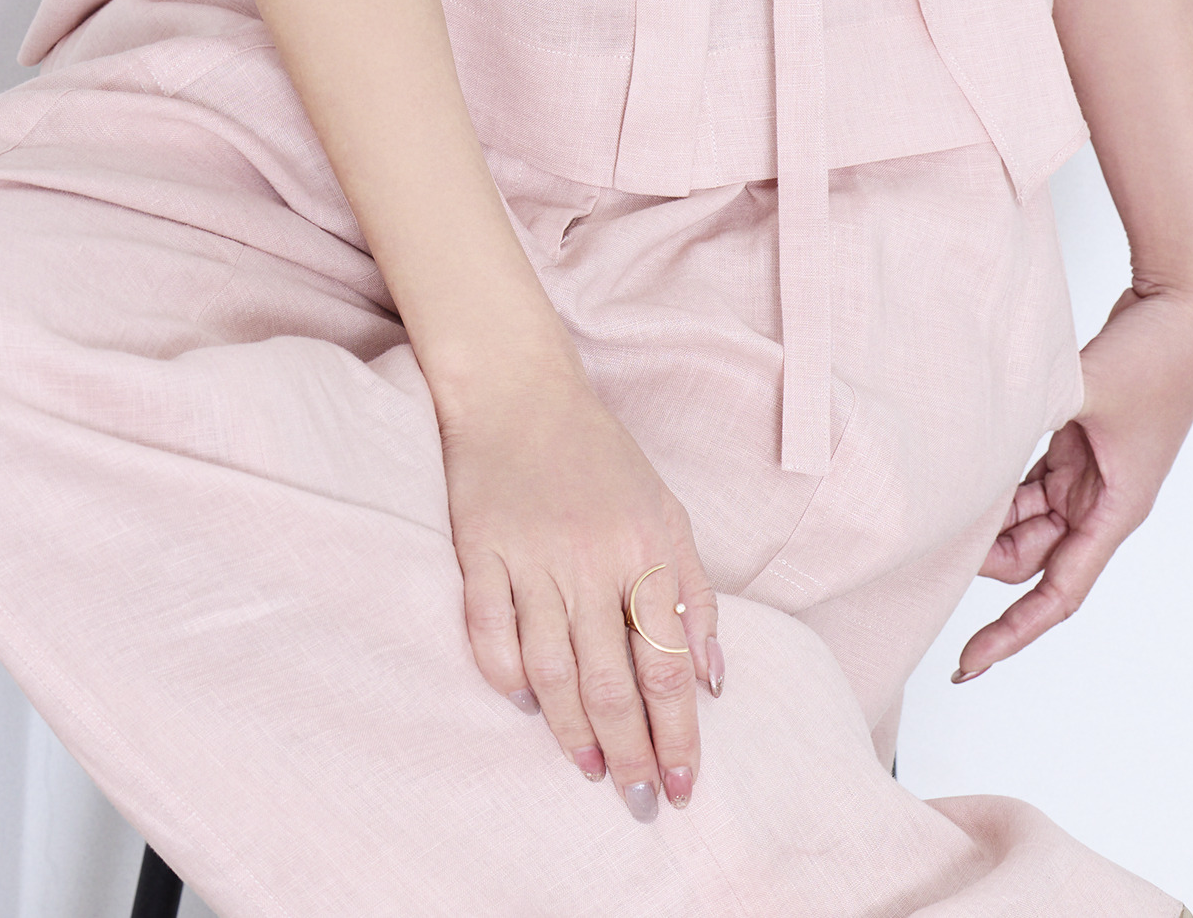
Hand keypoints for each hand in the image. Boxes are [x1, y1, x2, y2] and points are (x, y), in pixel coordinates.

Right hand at [436, 355, 722, 817]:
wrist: (519, 390)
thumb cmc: (601, 457)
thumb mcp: (667, 512)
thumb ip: (694, 594)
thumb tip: (713, 681)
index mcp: (646, 548)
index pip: (668, 665)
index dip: (679, 734)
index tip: (685, 785)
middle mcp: (592, 558)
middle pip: (612, 681)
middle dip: (631, 753)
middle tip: (641, 802)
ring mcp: (531, 556)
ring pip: (552, 671)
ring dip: (571, 731)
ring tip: (588, 768)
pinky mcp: (479, 550)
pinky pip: (489, 632)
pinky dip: (505, 676)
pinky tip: (523, 705)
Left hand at [953, 282, 1192, 680]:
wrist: (1185, 309)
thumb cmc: (1154, 357)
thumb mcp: (1085, 390)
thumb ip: (1028, 416)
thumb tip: (972, 435)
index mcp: (1115, 510)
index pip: (1057, 593)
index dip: (1012, 633)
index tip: (968, 663)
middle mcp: (1101, 502)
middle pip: (1030, 557)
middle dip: (982, 555)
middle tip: (927, 539)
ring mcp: (1087, 473)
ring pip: (1024, 520)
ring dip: (987, 518)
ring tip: (935, 506)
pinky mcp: (1076, 443)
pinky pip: (1026, 481)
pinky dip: (996, 483)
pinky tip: (959, 474)